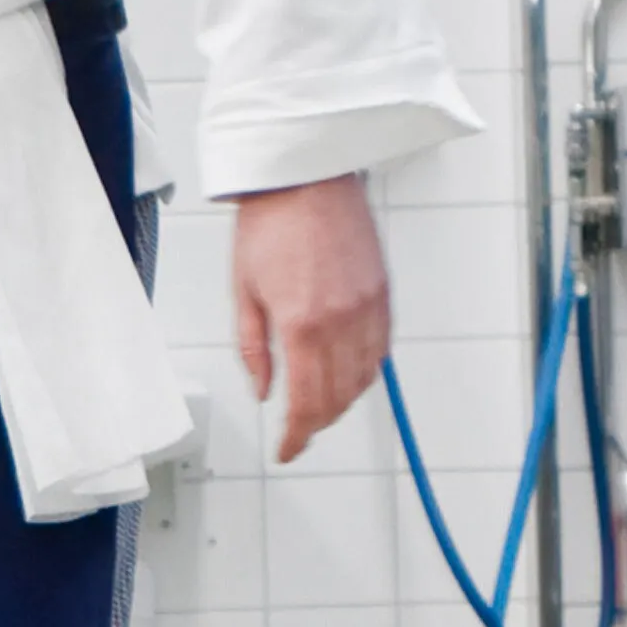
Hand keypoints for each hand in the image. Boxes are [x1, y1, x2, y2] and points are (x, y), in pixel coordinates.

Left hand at [231, 175, 391, 464]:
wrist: (306, 176)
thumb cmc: (270, 222)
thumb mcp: (244, 291)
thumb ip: (254, 349)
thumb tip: (264, 391)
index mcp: (302, 324)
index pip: (306, 403)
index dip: (296, 436)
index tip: (286, 450)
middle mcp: (342, 322)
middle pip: (338, 399)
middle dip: (317, 422)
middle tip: (299, 429)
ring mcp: (367, 309)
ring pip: (364, 380)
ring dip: (343, 401)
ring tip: (321, 404)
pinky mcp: (382, 295)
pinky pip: (380, 351)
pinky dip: (364, 372)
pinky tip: (347, 373)